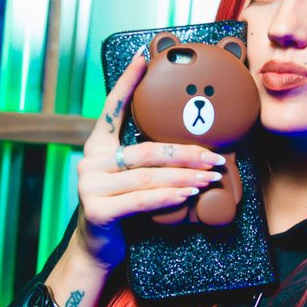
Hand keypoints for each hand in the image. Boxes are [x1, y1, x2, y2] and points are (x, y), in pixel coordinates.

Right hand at [71, 51, 225, 272]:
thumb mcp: (129, 178)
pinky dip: (168, 196)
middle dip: (187, 153)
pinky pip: (141, 200)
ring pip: (149, 176)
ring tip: (210, 178)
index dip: (128, 82)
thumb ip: (144, 160)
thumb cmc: (121, 209)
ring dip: (185, 177)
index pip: (113, 109)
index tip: (143, 57)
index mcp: (98, 147)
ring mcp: (91, 186)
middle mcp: (90, 162)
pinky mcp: (98, 210)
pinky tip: (188, 194)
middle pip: (147, 150)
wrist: (97, 250)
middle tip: (215, 157)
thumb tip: (187, 145)